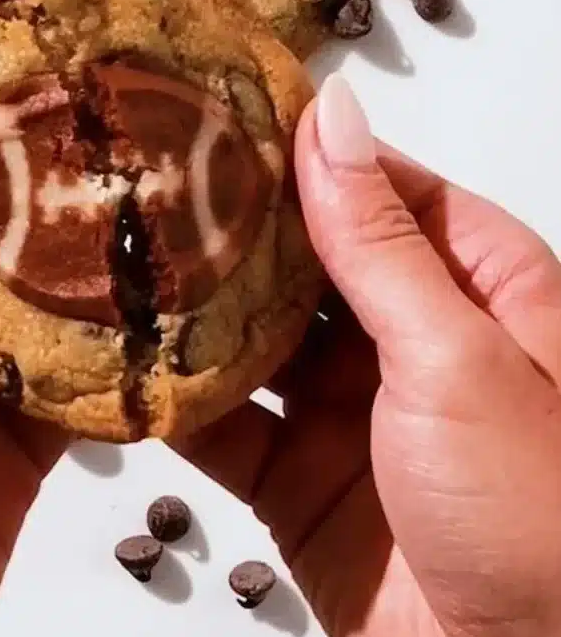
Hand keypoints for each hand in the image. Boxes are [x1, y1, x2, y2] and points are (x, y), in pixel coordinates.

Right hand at [179, 75, 560, 636]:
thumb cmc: (542, 519)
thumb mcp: (455, 355)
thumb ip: (376, 241)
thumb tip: (332, 120)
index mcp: (474, 288)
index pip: (374, 189)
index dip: (299, 153)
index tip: (219, 117)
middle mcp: (407, 339)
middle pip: (300, 260)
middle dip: (229, 229)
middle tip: (145, 182)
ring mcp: (347, 409)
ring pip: (252, 338)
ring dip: (191, 311)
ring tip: (118, 260)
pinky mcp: (297, 476)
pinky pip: (224, 423)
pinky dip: (177, 400)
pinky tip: (123, 366)